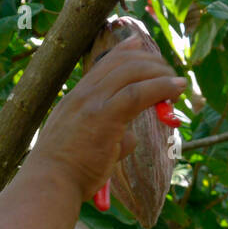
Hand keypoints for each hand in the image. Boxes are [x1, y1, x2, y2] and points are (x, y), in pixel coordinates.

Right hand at [26, 36, 185, 199]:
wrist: (49, 184)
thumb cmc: (66, 173)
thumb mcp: (83, 145)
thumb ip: (109, 136)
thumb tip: (130, 137)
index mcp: (75, 98)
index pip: (103, 64)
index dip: (125, 50)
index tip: (139, 44)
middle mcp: (83, 94)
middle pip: (122, 62)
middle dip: (151, 63)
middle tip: (169, 74)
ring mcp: (92, 102)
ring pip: (132, 72)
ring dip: (160, 74)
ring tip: (178, 84)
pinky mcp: (105, 116)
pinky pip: (138, 93)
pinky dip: (161, 87)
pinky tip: (176, 89)